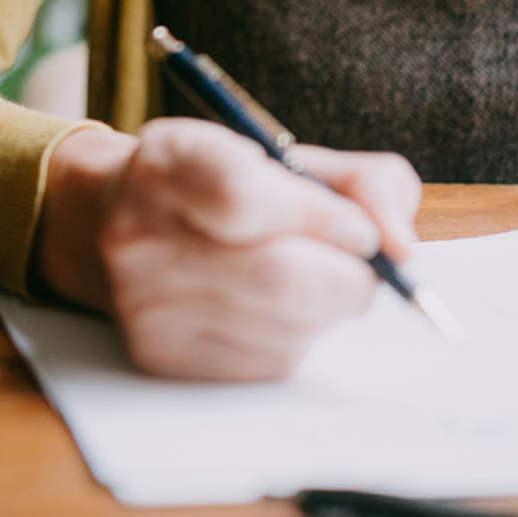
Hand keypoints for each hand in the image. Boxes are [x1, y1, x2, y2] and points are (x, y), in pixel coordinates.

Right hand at [35, 121, 420, 380]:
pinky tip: (274, 308)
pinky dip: (298, 337)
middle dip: (347, 276)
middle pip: (277, 280)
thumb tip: (400, 245)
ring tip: (308, 276)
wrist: (117, 224)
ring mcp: (144, 304)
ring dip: (326, 308)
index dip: (318, 217)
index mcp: (166, 162)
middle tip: (359, 262)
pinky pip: (268, 362)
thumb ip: (364, 182)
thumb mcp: (287, 155)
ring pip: (285, 328)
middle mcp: (139, 233)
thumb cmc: (224, 185)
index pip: (243, 197)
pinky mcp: (161, 358)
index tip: (359, 229)